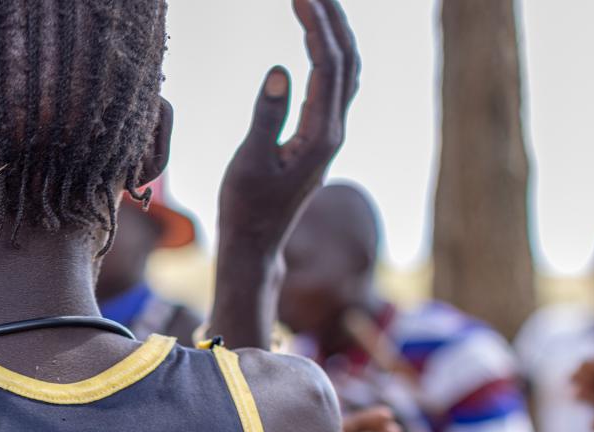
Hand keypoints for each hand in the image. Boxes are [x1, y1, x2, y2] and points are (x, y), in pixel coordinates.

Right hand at [216, 0, 359, 257]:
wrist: (255, 245)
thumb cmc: (246, 208)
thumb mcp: (250, 162)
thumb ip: (267, 116)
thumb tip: (282, 69)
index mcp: (321, 134)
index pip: (327, 65)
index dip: (316, 26)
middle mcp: (334, 130)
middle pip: (347, 60)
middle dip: (333, 20)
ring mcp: (330, 134)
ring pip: (346, 71)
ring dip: (335, 34)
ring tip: (317, 5)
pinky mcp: (320, 138)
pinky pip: (334, 85)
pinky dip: (329, 55)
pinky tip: (316, 44)